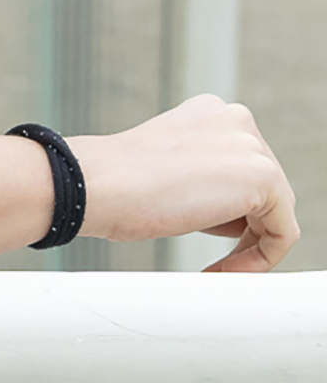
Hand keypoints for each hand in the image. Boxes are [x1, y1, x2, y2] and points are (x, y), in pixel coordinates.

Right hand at [73, 94, 299, 273]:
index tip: (204, 239)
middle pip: (265, 191)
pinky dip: (258, 261)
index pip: (242, 170)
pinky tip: (220, 270)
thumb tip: (229, 212)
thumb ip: (206, 176)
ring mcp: (251, 143)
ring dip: (248, 246)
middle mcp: (235, 118)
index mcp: (211, 112)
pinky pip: (282, 234)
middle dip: (241, 228)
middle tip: (211, 258)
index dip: (228, 212)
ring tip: (214, 266)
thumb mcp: (171, 168)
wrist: (98, 184)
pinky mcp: (263, 175)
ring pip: (276, 212)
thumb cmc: (119, 184)